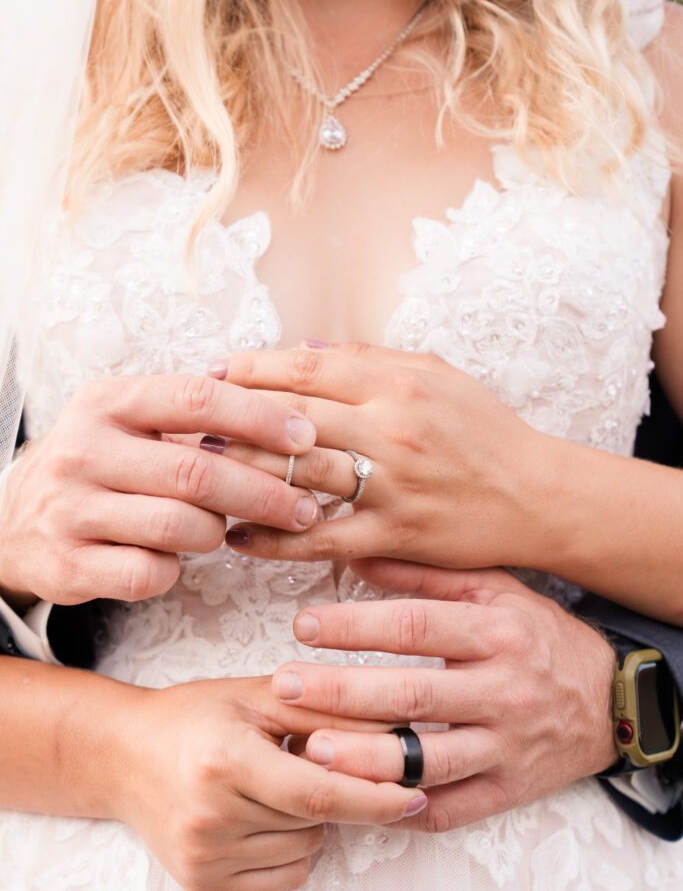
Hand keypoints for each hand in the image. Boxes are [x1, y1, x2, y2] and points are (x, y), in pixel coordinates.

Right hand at [0, 373, 319, 606]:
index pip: (198, 398)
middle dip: (265, 493)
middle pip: (197, 471)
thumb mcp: (129, 420)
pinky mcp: (69, 565)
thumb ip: (194, 415)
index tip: (306, 438)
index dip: (260, 418)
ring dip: (219, 533)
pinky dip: (175, 570)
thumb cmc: (100, 464)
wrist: (13, 520)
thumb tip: (291, 418)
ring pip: (178, 525)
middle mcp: (84, 450)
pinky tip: (174, 560)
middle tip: (306, 508)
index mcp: (108, 402)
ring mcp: (71, 509)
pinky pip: (148, 573)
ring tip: (228, 532)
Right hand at [118, 676, 426, 890]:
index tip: (414, 794)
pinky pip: (284, 876)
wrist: (125, 755)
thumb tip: (395, 729)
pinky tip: (261, 814)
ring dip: (309, 820)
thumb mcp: (258, 695)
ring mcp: (203, 857)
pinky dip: (291, 847)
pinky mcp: (202, 884)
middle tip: (301, 758)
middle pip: (317, 821)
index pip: (319, 793)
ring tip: (268, 782)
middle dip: (333, 793)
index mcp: (225, 761)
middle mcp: (210, 815)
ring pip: (305, 849)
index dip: (375, 797)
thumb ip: (326, 709)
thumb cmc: (196, 716)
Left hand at [214, 343, 550, 568]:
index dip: (250, 370)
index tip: (212, 376)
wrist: (535, 494)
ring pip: (298, 475)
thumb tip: (302, 349)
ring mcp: (392, 485)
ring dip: (240, 474)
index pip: (306, 369)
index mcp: (398, 382)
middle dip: (229, 418)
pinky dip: (275, 540)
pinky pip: (323, 539)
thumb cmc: (483, 430)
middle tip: (184, 423)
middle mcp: (391, 428)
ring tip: (196, 475)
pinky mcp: (397, 534)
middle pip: (290, 418)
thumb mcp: (437, 374)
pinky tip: (238, 537)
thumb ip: (369, 358)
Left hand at [271, 561, 617, 831]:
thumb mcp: (496, 591)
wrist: (610, 702)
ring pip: (430, 760)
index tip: (303, 626)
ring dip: (367, 759)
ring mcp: (507, 747)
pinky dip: (404, 810)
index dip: (356, 626)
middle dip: (342, 693)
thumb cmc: (539, 637)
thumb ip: (427, 576)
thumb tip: (357, 556)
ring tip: (312, 749)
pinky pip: (451, 809)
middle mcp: (504, 690)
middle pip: (413, 694)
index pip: (417, 626)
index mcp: (498, 633)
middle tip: (284, 686)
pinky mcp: (509, 791)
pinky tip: (359, 799)